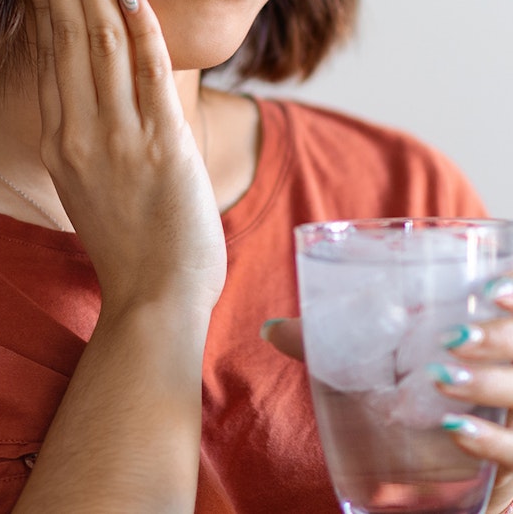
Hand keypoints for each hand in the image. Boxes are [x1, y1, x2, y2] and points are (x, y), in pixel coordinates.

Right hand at [27, 0, 226, 316]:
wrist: (153, 299)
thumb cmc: (128, 243)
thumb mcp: (87, 183)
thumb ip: (83, 132)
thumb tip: (87, 88)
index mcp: (59, 138)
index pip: (49, 51)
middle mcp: (78, 131)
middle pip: (67, 35)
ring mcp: (118, 138)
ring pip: (100, 43)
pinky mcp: (160, 145)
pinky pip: (147, 73)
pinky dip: (139, 26)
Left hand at [261, 291, 512, 513]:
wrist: (443, 470)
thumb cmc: (417, 397)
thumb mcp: (385, 362)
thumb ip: (339, 342)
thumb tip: (271, 329)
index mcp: (489, 337)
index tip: (488, 288)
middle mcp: (510, 378)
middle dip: (498, 340)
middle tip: (454, 336)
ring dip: (490, 384)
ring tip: (444, 376)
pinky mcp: (512, 470)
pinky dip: (492, 443)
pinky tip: (458, 430)